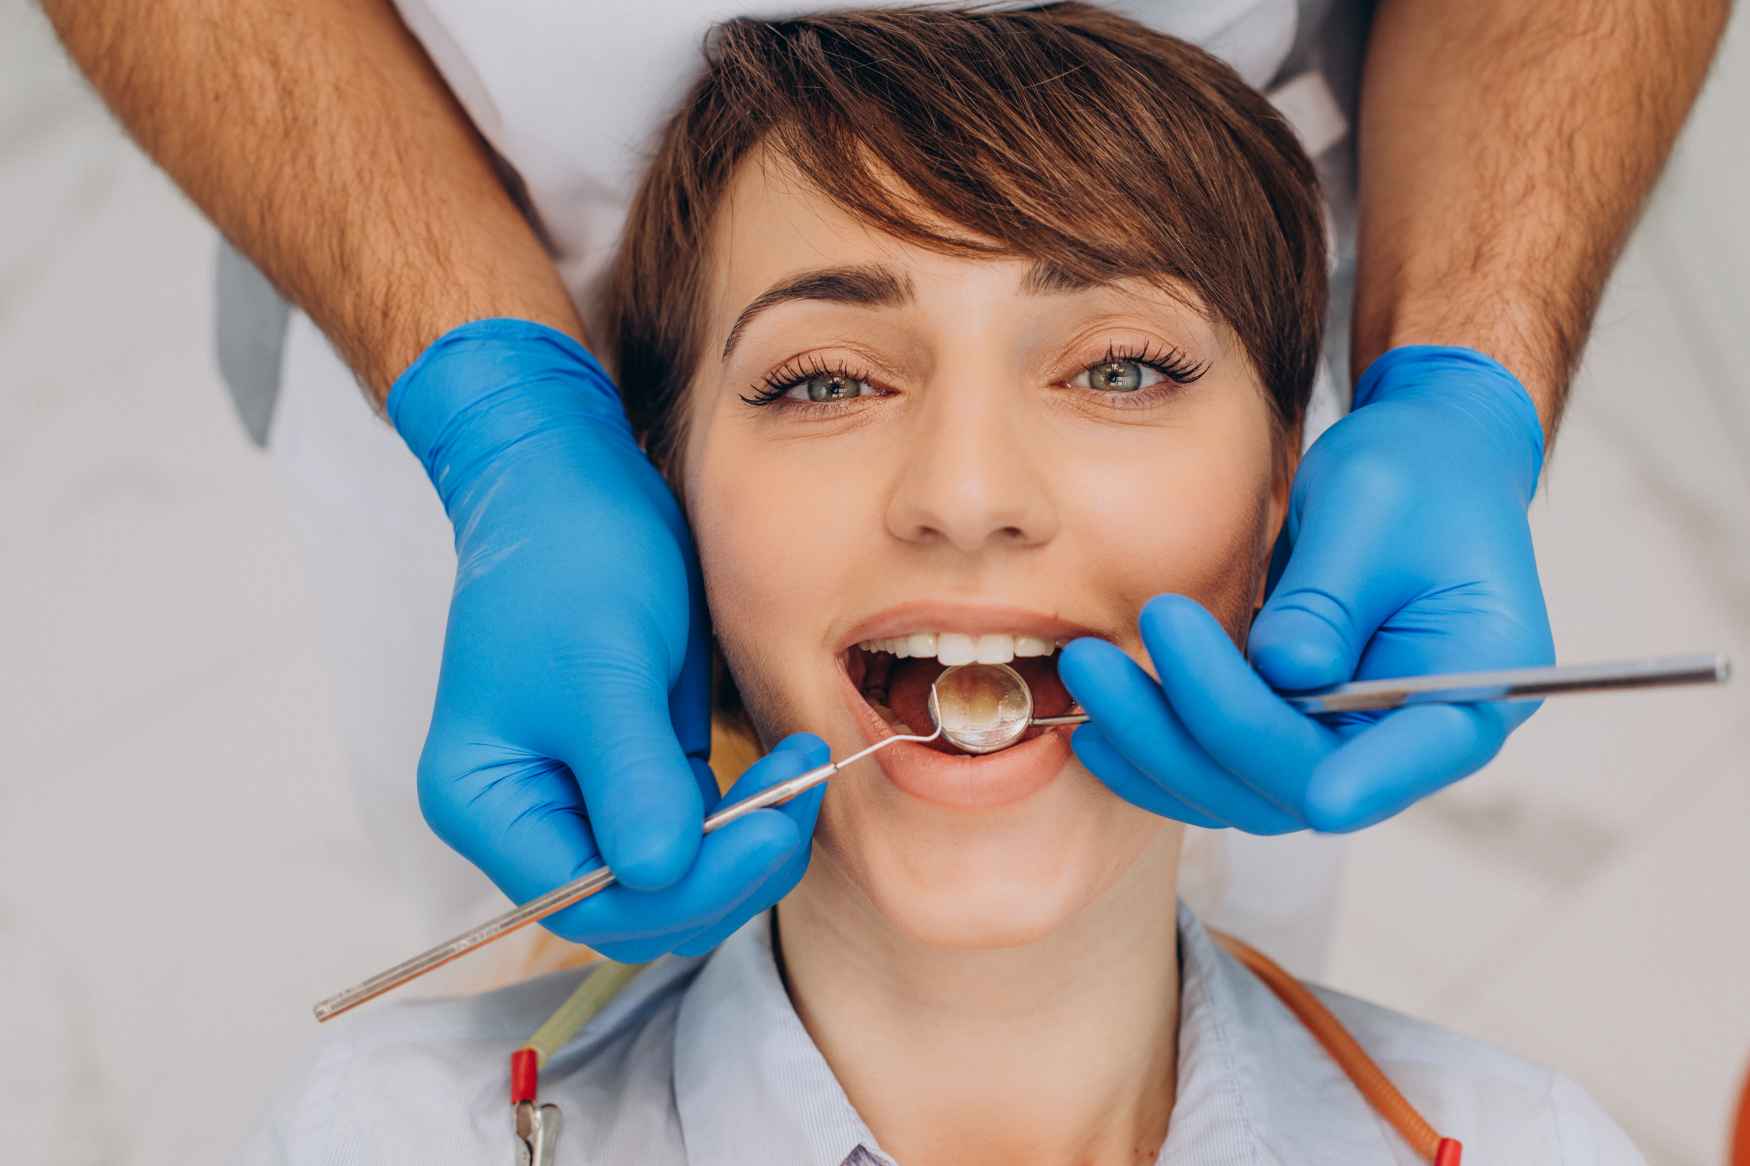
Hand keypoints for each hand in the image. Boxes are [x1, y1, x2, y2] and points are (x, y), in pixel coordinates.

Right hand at [391, 319, 820, 959]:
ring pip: (676, 877)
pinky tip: (787, 769)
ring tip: (801, 773)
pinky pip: (693, 829)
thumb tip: (664, 873)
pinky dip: (744, 816)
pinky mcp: (631, 770)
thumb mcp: (604, 666)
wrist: (571, 480)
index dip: (686, 888)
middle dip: (725, 870)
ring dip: (747, 843)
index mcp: (488, 803)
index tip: (769, 832)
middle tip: (797, 800)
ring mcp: (581, 796)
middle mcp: (527, 816)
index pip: (589, 902)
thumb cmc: (570, 558)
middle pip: (635, 905)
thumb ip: (632, 777)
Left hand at [1060, 346, 1553, 831]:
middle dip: (1193, 729)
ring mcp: (1348, 747)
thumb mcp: (1375, 507)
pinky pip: (1219, 770)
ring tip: (1082, 671)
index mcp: (1473, 686)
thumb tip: (1286, 671)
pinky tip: (1093, 723)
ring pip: (1244, 791)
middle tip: (1099, 661)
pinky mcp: (1292, 735)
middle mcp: (1411, 738)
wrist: (1419, 467)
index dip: (1348, 775)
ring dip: (1154, 744)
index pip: (1413, 754)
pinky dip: (1155, 751)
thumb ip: (1331, 596)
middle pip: (1300, 783)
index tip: (1262, 749)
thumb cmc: (1416, 474)